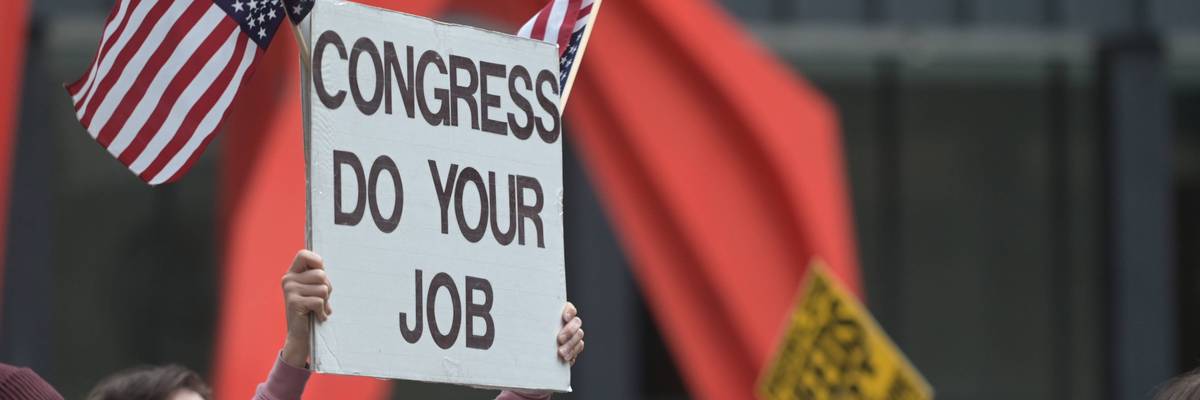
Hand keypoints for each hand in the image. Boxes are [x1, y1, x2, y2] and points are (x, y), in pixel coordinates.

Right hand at [280, 250, 332, 368]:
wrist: (301, 336)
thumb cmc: (312, 310)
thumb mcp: (314, 290)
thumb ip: (317, 277)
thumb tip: (323, 267)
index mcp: (292, 274)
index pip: (304, 254)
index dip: (317, 261)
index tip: (321, 274)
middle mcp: (288, 280)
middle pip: (321, 274)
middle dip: (327, 288)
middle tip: (321, 300)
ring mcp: (290, 291)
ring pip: (322, 288)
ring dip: (325, 301)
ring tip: (318, 308)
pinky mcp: (294, 303)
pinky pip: (319, 301)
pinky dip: (322, 311)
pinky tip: (317, 317)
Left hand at [507, 302, 584, 398]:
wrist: (531, 363)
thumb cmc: (526, 341)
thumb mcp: (525, 330)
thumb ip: (525, 322)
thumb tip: (512, 315)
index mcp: (556, 315)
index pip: (568, 308)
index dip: (569, 311)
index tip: (564, 317)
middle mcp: (566, 323)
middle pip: (576, 322)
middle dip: (569, 331)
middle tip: (559, 339)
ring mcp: (572, 335)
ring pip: (579, 335)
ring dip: (571, 344)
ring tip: (561, 353)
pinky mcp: (573, 347)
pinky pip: (578, 347)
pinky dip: (573, 352)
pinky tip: (566, 358)